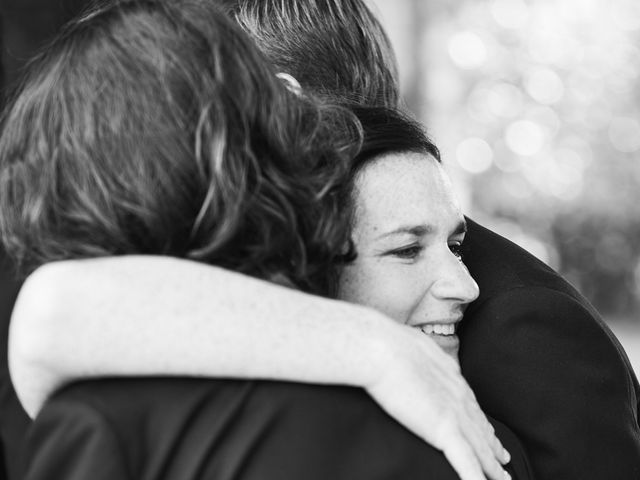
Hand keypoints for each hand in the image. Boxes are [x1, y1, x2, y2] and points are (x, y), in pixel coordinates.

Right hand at [365, 324, 510, 479]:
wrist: (381, 349)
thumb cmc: (386, 344)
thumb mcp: (410, 346)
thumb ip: (420, 358)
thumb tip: (414, 358)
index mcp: (450, 375)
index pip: (470, 404)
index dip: (481, 421)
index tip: (488, 431)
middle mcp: (459, 395)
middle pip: (481, 427)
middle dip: (493, 446)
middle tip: (504, 459)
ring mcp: (455, 413)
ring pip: (481, 449)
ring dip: (493, 468)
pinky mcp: (444, 430)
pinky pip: (467, 463)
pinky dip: (476, 478)